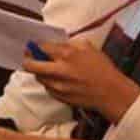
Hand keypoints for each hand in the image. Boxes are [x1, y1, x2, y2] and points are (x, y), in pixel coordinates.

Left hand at [22, 39, 139, 123]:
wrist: (112, 93)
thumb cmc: (102, 69)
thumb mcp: (88, 47)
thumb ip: (69, 43)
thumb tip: (54, 43)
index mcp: (67, 54)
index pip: (40, 47)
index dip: (35, 45)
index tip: (33, 44)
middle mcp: (60, 70)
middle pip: (30, 64)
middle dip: (27, 59)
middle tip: (29, 56)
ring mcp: (58, 85)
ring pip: (37, 76)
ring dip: (39, 71)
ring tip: (48, 68)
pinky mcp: (59, 96)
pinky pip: (47, 87)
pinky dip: (49, 82)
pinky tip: (58, 79)